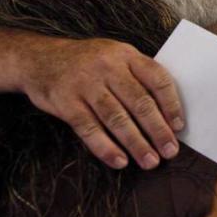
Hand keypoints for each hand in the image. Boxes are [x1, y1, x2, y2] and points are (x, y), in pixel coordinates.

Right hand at [20, 37, 182, 169]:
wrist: (37, 58)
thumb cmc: (88, 63)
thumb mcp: (115, 57)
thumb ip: (138, 77)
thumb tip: (167, 115)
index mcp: (126, 55)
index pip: (157, 79)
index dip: (171, 104)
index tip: (179, 127)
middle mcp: (108, 66)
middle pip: (139, 102)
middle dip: (158, 130)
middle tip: (170, 152)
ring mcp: (85, 83)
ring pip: (116, 117)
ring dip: (136, 143)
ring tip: (150, 161)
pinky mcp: (65, 101)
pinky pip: (89, 128)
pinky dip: (105, 147)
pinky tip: (119, 161)